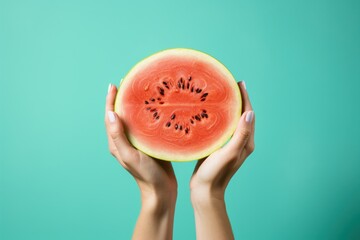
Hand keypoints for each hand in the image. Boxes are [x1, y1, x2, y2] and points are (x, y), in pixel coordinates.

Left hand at [105, 84, 176, 239]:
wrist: (161, 190)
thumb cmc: (145, 174)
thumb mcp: (130, 155)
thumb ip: (118, 136)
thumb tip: (110, 113)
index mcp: (116, 142)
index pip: (110, 117)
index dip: (110, 100)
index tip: (113, 85)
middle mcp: (124, 140)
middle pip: (120, 115)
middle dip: (121, 99)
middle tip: (128, 83)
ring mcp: (137, 142)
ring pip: (133, 119)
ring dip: (133, 105)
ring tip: (139, 91)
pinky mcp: (148, 143)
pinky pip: (145, 125)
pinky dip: (146, 114)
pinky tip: (154, 108)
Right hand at [190, 81, 254, 239]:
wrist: (205, 191)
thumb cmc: (216, 173)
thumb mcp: (229, 153)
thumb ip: (241, 135)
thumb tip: (250, 113)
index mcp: (247, 141)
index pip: (248, 114)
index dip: (245, 98)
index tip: (239, 83)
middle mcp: (242, 141)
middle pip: (242, 115)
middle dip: (238, 99)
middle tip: (229, 84)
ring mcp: (231, 144)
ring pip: (233, 120)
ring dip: (229, 106)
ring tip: (221, 93)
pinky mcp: (221, 146)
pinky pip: (223, 126)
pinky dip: (220, 116)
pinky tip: (211, 111)